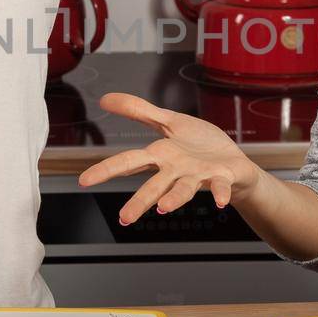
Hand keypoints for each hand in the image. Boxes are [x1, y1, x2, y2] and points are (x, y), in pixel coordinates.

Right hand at [77, 93, 263, 223]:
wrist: (233, 161)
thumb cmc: (199, 145)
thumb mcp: (168, 121)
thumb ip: (138, 111)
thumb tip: (105, 99)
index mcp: (161, 156)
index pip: (129, 161)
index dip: (106, 169)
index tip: (84, 180)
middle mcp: (176, 170)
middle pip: (154, 185)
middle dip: (140, 201)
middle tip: (124, 217)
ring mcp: (199, 176)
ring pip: (184, 188)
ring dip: (175, 198)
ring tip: (164, 207)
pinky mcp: (222, 177)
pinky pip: (220, 186)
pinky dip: (220, 193)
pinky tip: (220, 200)